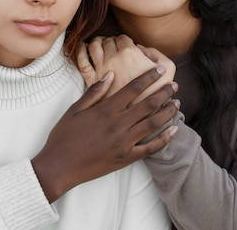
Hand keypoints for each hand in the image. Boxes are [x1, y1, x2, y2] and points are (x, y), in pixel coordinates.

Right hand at [32, 67, 178, 202]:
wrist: (60, 165)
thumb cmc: (63, 136)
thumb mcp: (75, 109)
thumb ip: (94, 92)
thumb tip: (111, 74)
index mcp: (105, 110)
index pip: (133, 88)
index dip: (149, 77)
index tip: (160, 70)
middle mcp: (118, 124)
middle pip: (148, 104)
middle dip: (164, 92)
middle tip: (174, 85)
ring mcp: (124, 142)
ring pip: (153, 124)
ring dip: (167, 112)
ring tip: (176, 103)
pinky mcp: (126, 158)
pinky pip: (150, 148)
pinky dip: (164, 139)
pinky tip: (174, 130)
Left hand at [76, 34, 175, 103]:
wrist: (135, 120)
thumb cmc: (153, 93)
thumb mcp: (167, 70)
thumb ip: (156, 54)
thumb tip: (141, 48)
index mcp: (130, 54)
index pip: (124, 38)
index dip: (125, 40)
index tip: (127, 45)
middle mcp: (113, 59)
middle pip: (109, 41)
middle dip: (112, 41)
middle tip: (115, 46)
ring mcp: (100, 69)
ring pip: (95, 46)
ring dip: (97, 41)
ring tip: (100, 43)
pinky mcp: (91, 81)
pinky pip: (82, 60)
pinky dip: (80, 50)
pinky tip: (83, 47)